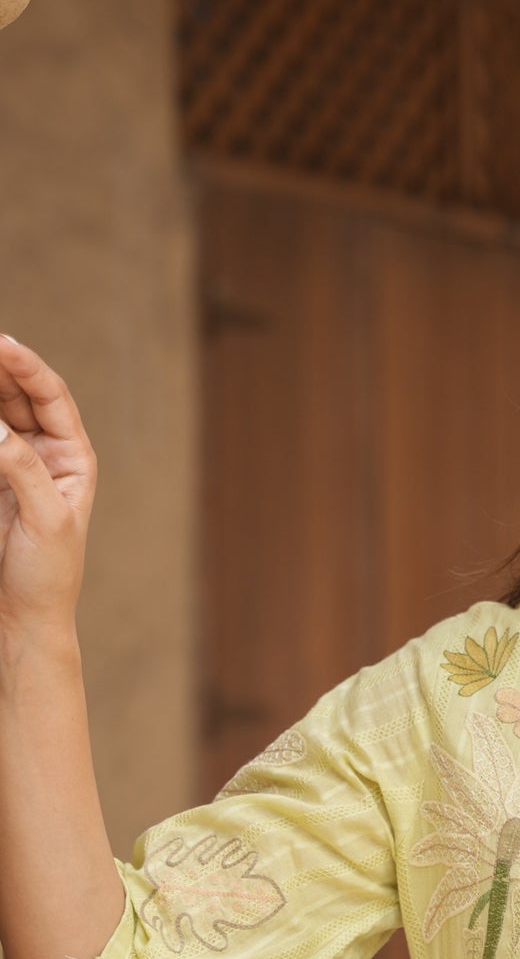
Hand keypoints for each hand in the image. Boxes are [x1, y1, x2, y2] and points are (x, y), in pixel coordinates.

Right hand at [0, 334, 96, 644]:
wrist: (24, 617)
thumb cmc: (49, 574)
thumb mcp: (45, 518)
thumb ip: (20, 468)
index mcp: (73, 456)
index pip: (50, 396)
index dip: (25, 365)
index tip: (0, 341)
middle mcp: (46, 452)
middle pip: (17, 395)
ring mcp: (14, 464)